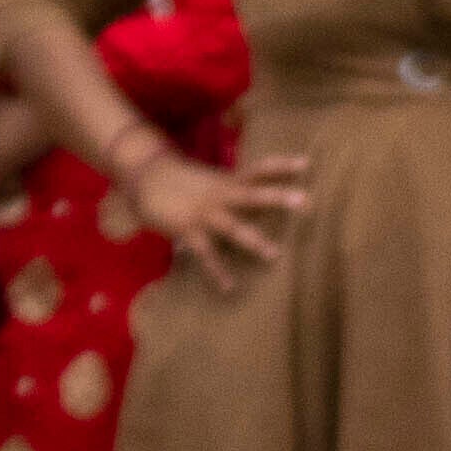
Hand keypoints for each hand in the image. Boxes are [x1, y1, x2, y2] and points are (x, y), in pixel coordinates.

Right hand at [132, 146, 315, 290]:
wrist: (143, 175)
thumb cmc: (183, 181)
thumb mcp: (213, 180)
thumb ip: (236, 190)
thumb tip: (264, 202)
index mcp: (228, 181)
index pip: (259, 169)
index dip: (282, 166)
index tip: (306, 163)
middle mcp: (220, 195)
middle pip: (252, 194)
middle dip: (276, 197)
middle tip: (304, 201)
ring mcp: (204, 213)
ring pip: (233, 227)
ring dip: (254, 241)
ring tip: (274, 255)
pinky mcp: (188, 231)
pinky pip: (206, 254)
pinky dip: (217, 271)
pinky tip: (229, 287)